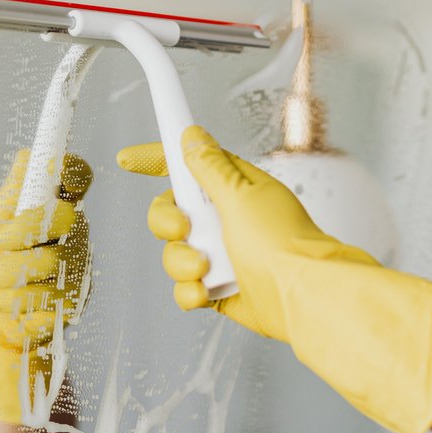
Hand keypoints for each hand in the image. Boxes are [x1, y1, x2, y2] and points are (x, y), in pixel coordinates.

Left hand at [0, 150, 91, 423]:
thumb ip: (13, 193)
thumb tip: (27, 155)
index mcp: (55, 206)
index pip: (76, 177)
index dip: (70, 170)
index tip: (56, 174)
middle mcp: (74, 234)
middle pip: (63, 216)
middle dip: (22, 230)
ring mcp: (78, 269)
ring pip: (50, 261)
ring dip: (7, 273)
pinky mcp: (74, 303)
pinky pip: (46, 297)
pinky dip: (12, 301)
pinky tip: (1, 302)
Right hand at [117, 126, 431, 432]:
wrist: (302, 296)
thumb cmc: (282, 243)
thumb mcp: (240, 193)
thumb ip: (209, 167)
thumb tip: (192, 136)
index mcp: (232, 188)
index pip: (186, 166)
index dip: (155, 160)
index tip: (129, 159)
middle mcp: (225, 219)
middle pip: (169, 212)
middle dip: (167, 223)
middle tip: (185, 229)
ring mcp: (222, 255)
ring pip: (174, 253)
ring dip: (182, 262)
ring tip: (206, 269)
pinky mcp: (220, 288)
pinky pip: (186, 288)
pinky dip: (191, 292)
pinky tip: (206, 291)